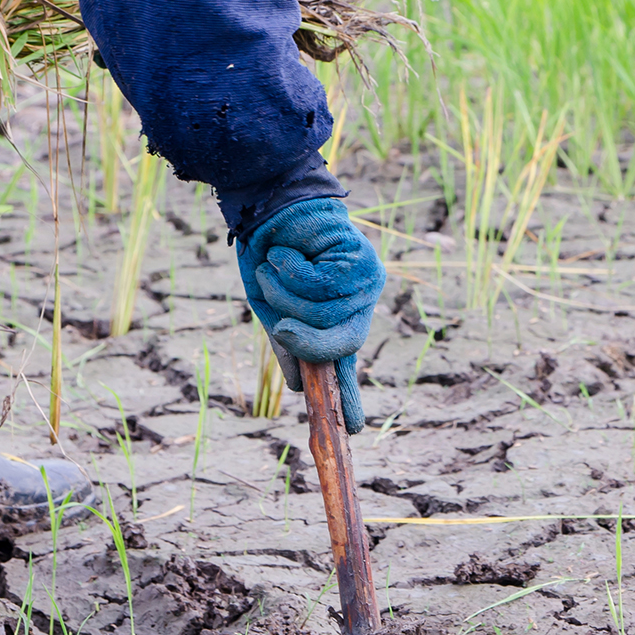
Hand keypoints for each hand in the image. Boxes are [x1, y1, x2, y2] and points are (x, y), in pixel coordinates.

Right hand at [235, 199, 385, 432]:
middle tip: (279, 325)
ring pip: (323, 314)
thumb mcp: (271, 308)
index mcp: (335, 320)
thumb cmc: (270, 253)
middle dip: (302, 339)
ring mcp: (365, 284)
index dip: (348, 396)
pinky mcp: (362, 260)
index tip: (353, 429)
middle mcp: (357, 305)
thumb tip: (302, 387)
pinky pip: (320, 285)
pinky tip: (289, 253)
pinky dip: (290, 271)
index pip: (344, 364)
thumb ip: (288, 344)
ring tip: (278, 267)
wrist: (270, 205)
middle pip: (339, 345)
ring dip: (285, 293)